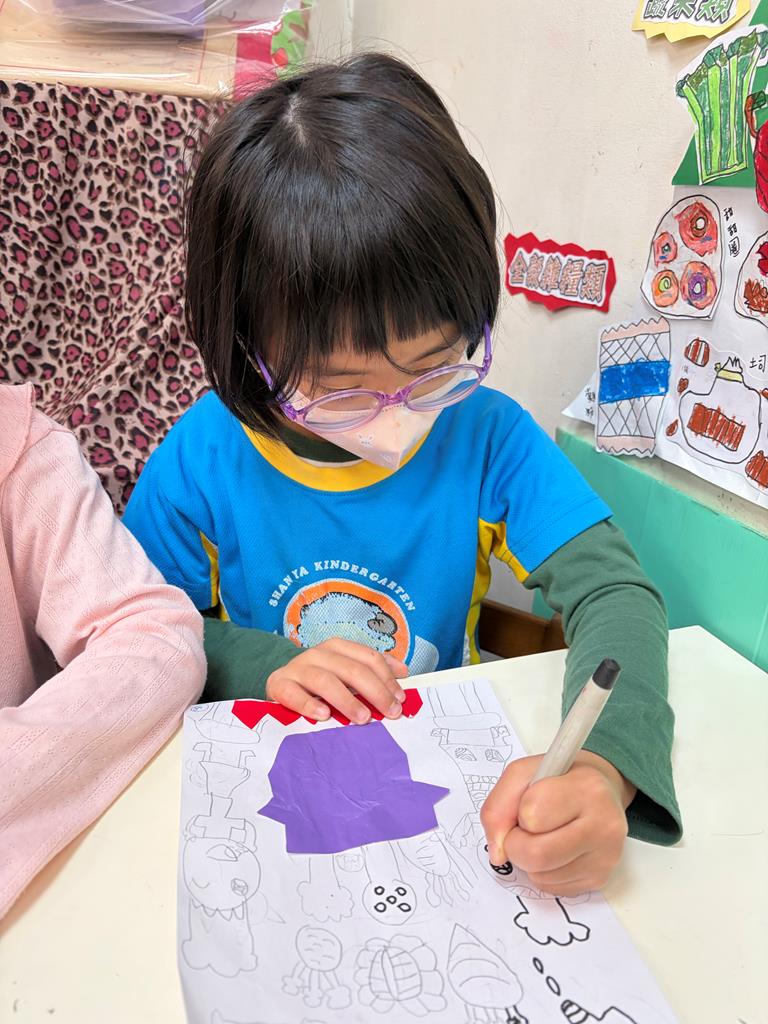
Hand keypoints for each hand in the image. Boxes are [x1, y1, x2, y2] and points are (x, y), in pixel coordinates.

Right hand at [266, 638, 407, 724]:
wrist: (279, 685)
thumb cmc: (318, 683)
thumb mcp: (345, 673)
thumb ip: (373, 671)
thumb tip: (403, 672)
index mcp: (337, 648)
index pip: (368, 658)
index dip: (387, 678)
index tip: (400, 699)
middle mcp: (318, 654)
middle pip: (351, 669)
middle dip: (375, 691)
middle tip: (390, 712)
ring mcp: (297, 669)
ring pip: (325, 680)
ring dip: (347, 700)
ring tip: (363, 718)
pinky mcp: (279, 685)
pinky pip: (293, 693)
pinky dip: (309, 704)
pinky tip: (324, 715)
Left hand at [480, 751, 635, 895]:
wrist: (599, 791)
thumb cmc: (558, 780)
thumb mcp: (523, 774)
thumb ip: (498, 806)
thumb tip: (498, 854)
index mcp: (586, 787)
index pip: (532, 814)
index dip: (518, 812)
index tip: (528, 803)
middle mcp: (604, 823)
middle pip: (536, 855)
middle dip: (516, 844)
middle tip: (523, 829)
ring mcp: (605, 856)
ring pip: (541, 876)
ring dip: (529, 860)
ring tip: (544, 835)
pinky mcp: (600, 878)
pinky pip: (552, 887)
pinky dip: (543, 872)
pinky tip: (556, 849)